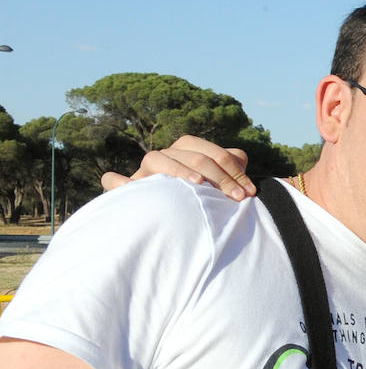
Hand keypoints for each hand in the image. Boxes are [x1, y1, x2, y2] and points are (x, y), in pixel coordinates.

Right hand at [100, 135, 255, 200]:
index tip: (249, 193)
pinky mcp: (129, 188)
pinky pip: (114, 182)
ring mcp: (145, 171)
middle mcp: (166, 156)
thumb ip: (231, 166)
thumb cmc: (202, 198)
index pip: (211, 153)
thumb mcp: (220, 182)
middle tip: (237, 199)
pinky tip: (130, 188)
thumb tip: (240, 159)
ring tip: (198, 184)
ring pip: (157, 159)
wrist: (174, 218)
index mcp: (187, 150)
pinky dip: (118, 183)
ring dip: (179, 170)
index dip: (233, 171)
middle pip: (192, 156)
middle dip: (219, 177)